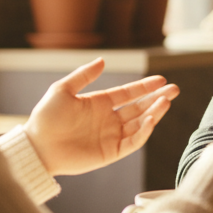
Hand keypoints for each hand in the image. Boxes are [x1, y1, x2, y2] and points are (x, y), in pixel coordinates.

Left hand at [24, 58, 178, 175]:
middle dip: (157, 98)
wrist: (38, 147)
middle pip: (139, 107)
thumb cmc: (46, 118)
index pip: (129, 94)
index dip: (145, 87)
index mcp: (99, 104)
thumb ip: (83, 75)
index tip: (161, 80)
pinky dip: (144, 132)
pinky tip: (151, 119)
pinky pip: (132, 141)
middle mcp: (109, 119)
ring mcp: (111, 136)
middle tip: (175, 89)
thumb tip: (103, 61)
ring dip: (154, 113)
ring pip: (140, 123)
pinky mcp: (110, 152)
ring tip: (166, 101)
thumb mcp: (63, 90)